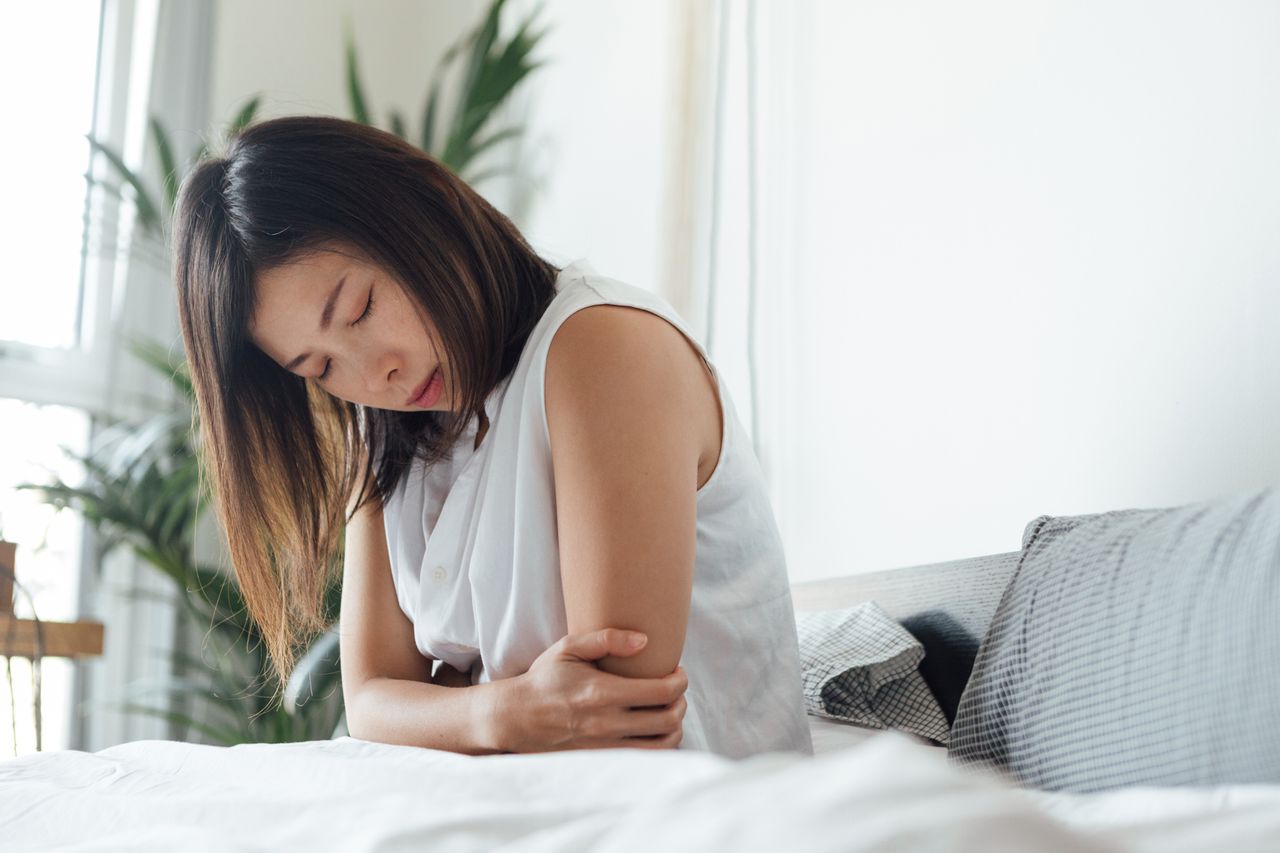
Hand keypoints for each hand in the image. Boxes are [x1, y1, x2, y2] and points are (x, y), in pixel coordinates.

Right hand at [499, 628, 688, 752]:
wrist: (516, 717)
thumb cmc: (544, 679)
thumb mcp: (568, 648)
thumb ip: (607, 639)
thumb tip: (644, 640)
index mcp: (602, 693)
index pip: (661, 692)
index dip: (680, 681)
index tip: (677, 672)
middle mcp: (607, 723)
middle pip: (668, 719)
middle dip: (682, 701)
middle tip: (676, 689)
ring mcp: (606, 746)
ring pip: (663, 744)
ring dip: (675, 725)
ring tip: (668, 709)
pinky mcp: (602, 760)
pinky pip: (645, 759)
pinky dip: (660, 744)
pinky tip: (654, 729)